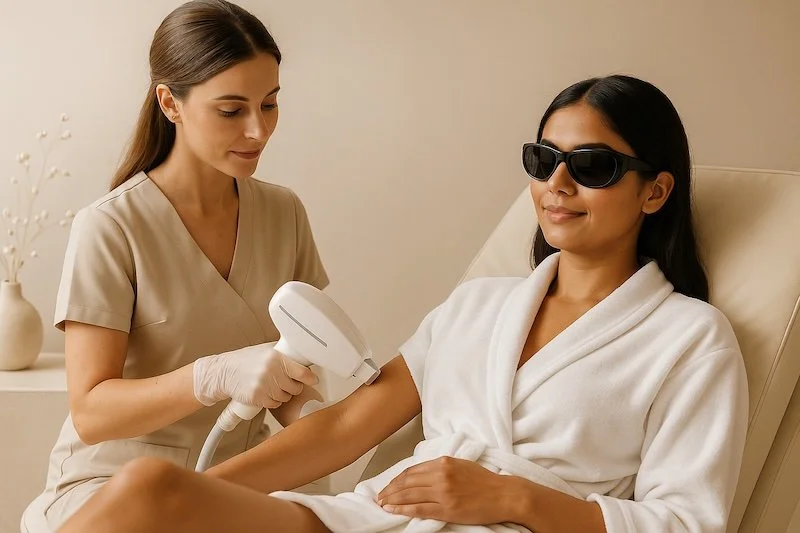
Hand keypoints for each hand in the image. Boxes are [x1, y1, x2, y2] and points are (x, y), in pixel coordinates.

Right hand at [193, 342, 318, 407]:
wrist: (224, 372)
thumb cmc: (245, 360)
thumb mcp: (265, 350)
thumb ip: (283, 354)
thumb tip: (303, 357)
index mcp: (276, 358)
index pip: (302, 372)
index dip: (310, 378)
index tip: (313, 380)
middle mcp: (271, 372)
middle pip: (296, 388)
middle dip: (293, 386)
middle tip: (286, 382)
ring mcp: (264, 386)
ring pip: (286, 398)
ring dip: (283, 394)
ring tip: (273, 386)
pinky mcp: (257, 398)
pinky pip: (274, 404)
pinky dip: (272, 401)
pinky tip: (266, 393)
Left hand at [376, 456, 510, 524]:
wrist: (504, 495)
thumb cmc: (485, 481)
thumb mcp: (461, 466)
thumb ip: (441, 468)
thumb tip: (422, 475)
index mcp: (444, 462)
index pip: (412, 470)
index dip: (397, 479)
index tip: (388, 485)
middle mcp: (441, 475)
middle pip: (407, 481)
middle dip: (390, 489)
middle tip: (379, 496)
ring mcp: (443, 492)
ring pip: (409, 494)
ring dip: (392, 499)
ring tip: (382, 503)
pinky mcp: (447, 508)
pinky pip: (418, 508)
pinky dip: (402, 509)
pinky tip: (392, 510)